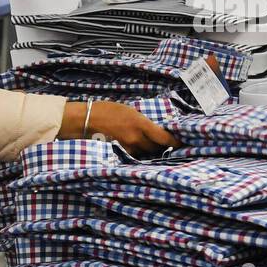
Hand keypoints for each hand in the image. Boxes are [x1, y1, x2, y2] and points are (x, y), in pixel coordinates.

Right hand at [59, 100, 177, 156]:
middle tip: (162, 143)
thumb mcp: (129, 111)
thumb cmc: (107, 110)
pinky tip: (133, 148)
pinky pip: (132, 155)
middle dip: (159, 146)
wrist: (86, 120)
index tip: (181, 143)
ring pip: (144, 152)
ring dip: (147, 150)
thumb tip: (153, 129)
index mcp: (141, 124)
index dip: (175, 143)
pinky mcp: (119, 153)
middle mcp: (136, 139)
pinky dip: (135, 152)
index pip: (164, 138)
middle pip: (155, 148)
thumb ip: (142, 122)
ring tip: (145, 144)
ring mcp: (127, 148)